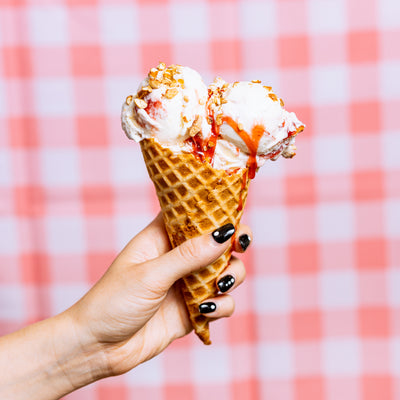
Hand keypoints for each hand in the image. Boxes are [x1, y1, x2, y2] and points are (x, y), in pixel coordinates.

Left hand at [69, 213, 251, 378]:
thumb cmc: (112, 302)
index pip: (193, 214)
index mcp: (162, 238)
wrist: (98, 348)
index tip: (234, 214)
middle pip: (217, 241)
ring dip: (232, 276)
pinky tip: (206, 310)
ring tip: (220, 284)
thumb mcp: (150, 275)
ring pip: (225, 271)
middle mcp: (178, 257)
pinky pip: (221, 302)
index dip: (216, 210)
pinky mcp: (193, 309)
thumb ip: (188, 256)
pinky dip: (222, 305)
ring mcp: (187, 283)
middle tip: (241, 245)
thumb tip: (224, 234)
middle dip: (234, 243)